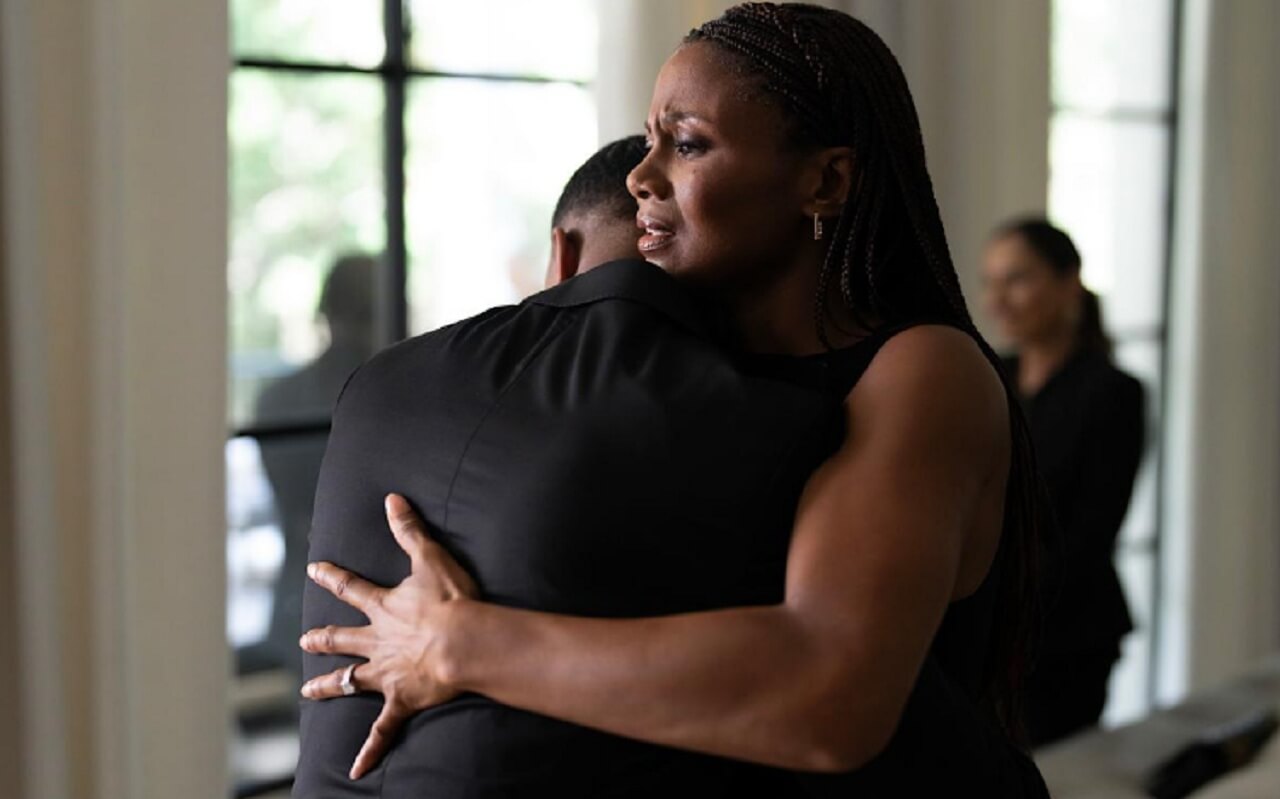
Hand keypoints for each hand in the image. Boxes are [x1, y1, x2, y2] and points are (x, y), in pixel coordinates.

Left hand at [299, 493, 478, 779]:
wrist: (462, 643)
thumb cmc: (451, 601)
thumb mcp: (429, 558)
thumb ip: (409, 529)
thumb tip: (391, 498)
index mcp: (383, 608)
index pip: (351, 589)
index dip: (331, 577)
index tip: (313, 569)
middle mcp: (377, 642)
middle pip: (341, 640)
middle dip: (322, 640)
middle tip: (304, 641)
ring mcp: (386, 673)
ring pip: (349, 681)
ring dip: (328, 687)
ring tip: (308, 694)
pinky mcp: (401, 700)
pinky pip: (381, 730)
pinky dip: (369, 750)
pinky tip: (357, 771)